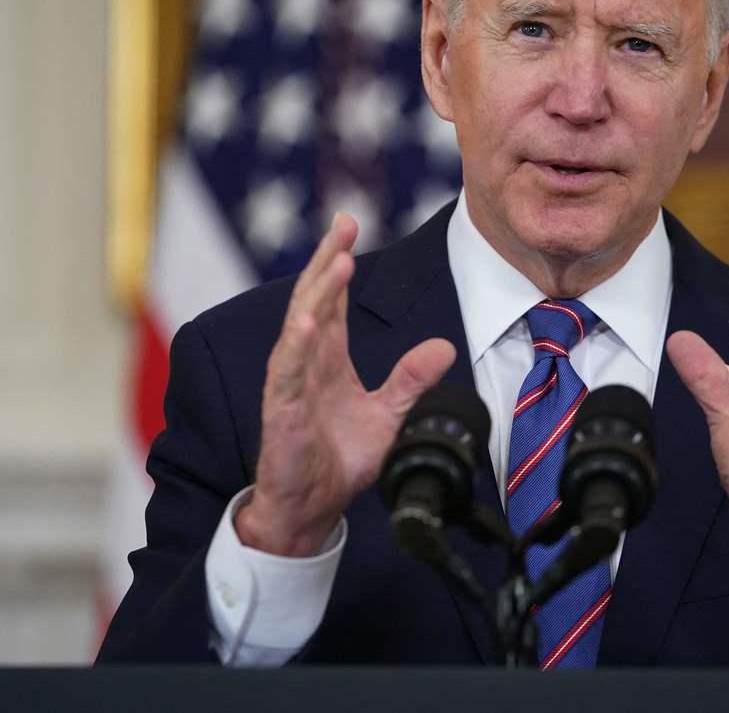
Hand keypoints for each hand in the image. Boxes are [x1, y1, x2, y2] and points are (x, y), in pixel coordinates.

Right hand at [235, 213, 456, 556]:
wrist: (311, 506)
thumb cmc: (339, 459)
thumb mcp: (388, 414)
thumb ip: (411, 379)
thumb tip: (445, 346)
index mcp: (328, 357)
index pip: (333, 299)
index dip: (339, 261)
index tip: (350, 224)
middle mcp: (306, 361)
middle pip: (315, 298)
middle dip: (329, 258)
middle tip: (344, 221)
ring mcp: (291, 382)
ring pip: (301, 325)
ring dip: (319, 292)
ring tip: (338, 259)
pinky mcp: (283, 408)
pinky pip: (289, 370)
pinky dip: (297, 343)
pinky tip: (309, 319)